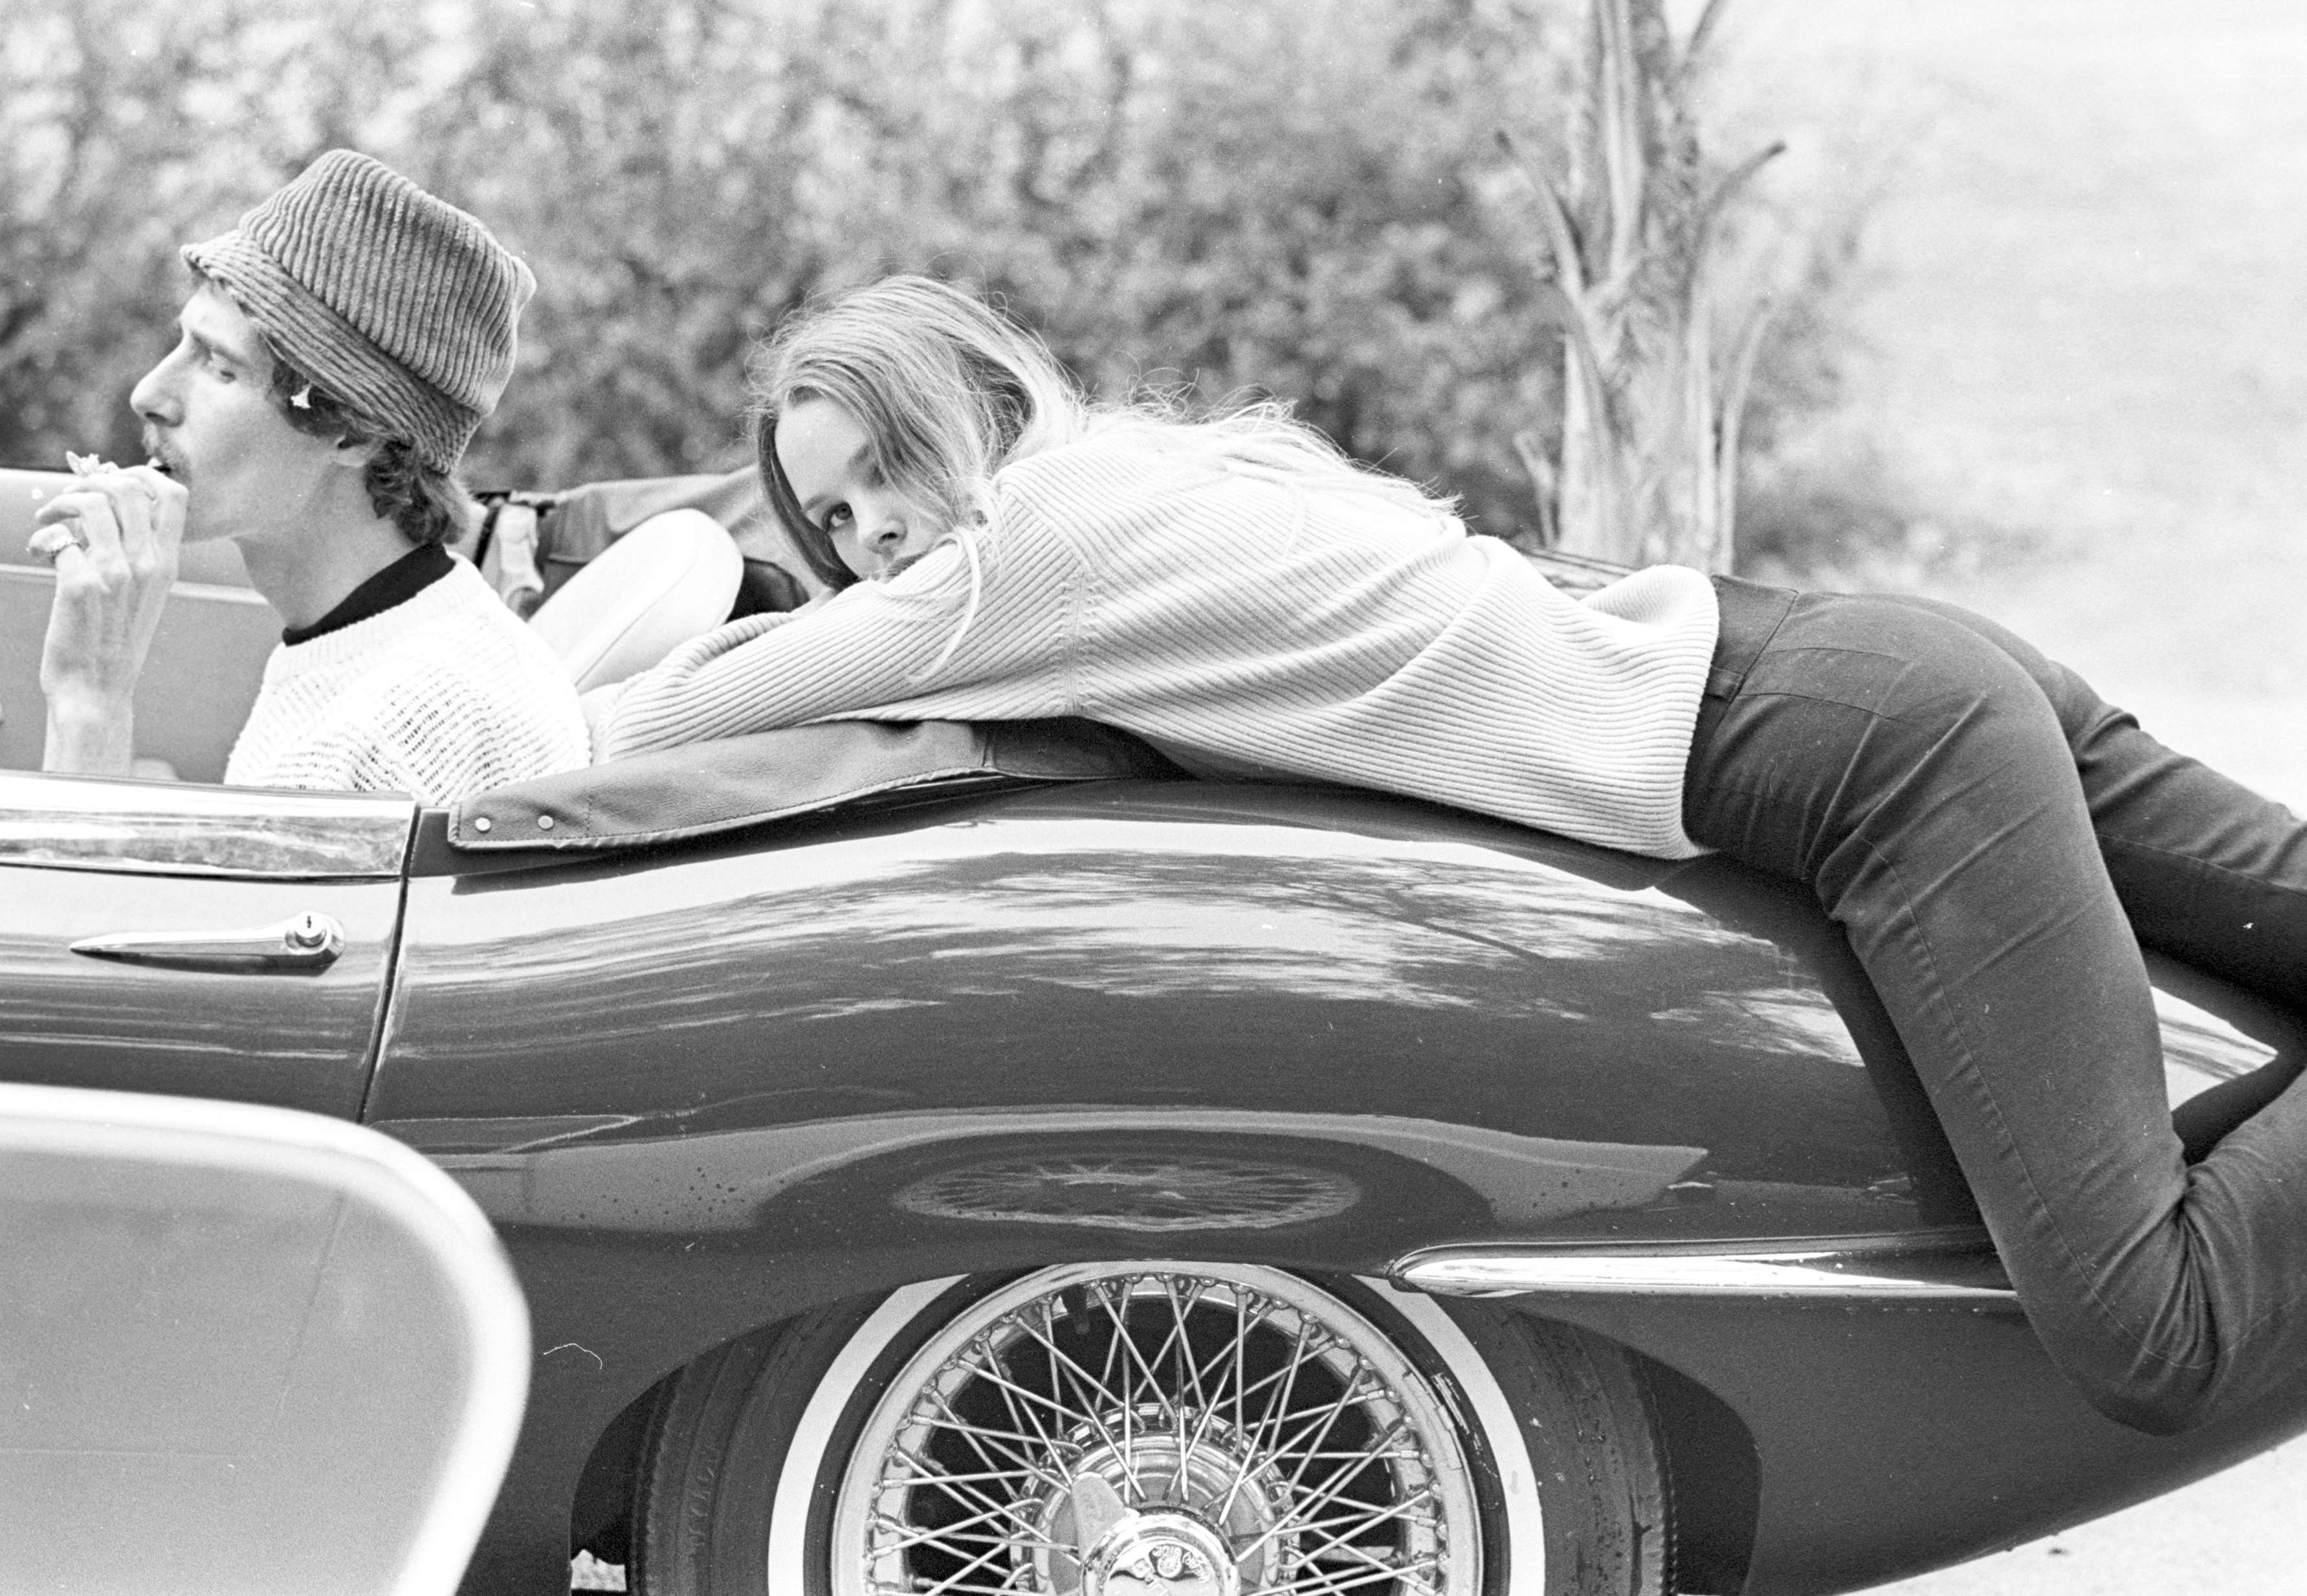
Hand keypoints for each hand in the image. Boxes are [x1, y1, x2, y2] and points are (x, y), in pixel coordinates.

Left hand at [35, 463, 186, 773]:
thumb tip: (110, 508)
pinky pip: (58, 538)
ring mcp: (114, 573)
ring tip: (48, 521)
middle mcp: (146, 563)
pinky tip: (38, 553)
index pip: (173, 495)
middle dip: (92, 484)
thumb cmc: (114, 640)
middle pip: (128, 488)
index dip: (140, 475)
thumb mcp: (144, 594)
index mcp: (165, 563)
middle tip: (71, 503)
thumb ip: (138, 553)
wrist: (96, 687)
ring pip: (91, 504)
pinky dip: (42, 539)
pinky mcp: (79, 583)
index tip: (112, 483)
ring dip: (61, 504)